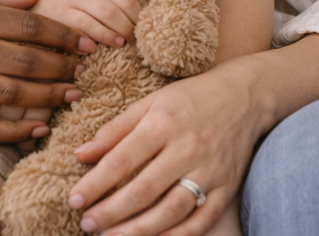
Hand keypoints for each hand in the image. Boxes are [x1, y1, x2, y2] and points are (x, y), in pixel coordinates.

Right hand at [0, 0, 91, 143]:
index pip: (28, 24)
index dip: (62, 34)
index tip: (84, 41)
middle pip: (27, 60)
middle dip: (63, 66)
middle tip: (84, 68)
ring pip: (12, 94)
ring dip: (49, 96)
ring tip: (70, 93)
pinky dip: (15, 130)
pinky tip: (38, 127)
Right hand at [22, 0, 146, 49]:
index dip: (146, 8)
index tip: (149, 22)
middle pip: (126, 2)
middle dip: (138, 23)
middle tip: (144, 38)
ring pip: (111, 13)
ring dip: (125, 31)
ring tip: (131, 43)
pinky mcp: (62, 12)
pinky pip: (89, 25)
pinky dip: (105, 35)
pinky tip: (114, 44)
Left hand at [67, 65, 266, 235]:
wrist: (244, 96)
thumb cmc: (191, 98)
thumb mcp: (150, 103)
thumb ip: (115, 130)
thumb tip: (80, 155)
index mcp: (163, 124)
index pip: (121, 160)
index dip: (95, 184)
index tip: (74, 200)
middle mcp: (187, 148)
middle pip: (143, 191)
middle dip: (110, 213)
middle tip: (87, 225)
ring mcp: (210, 170)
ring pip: (171, 211)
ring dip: (138, 230)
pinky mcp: (227, 187)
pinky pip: (202, 220)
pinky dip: (178, 235)